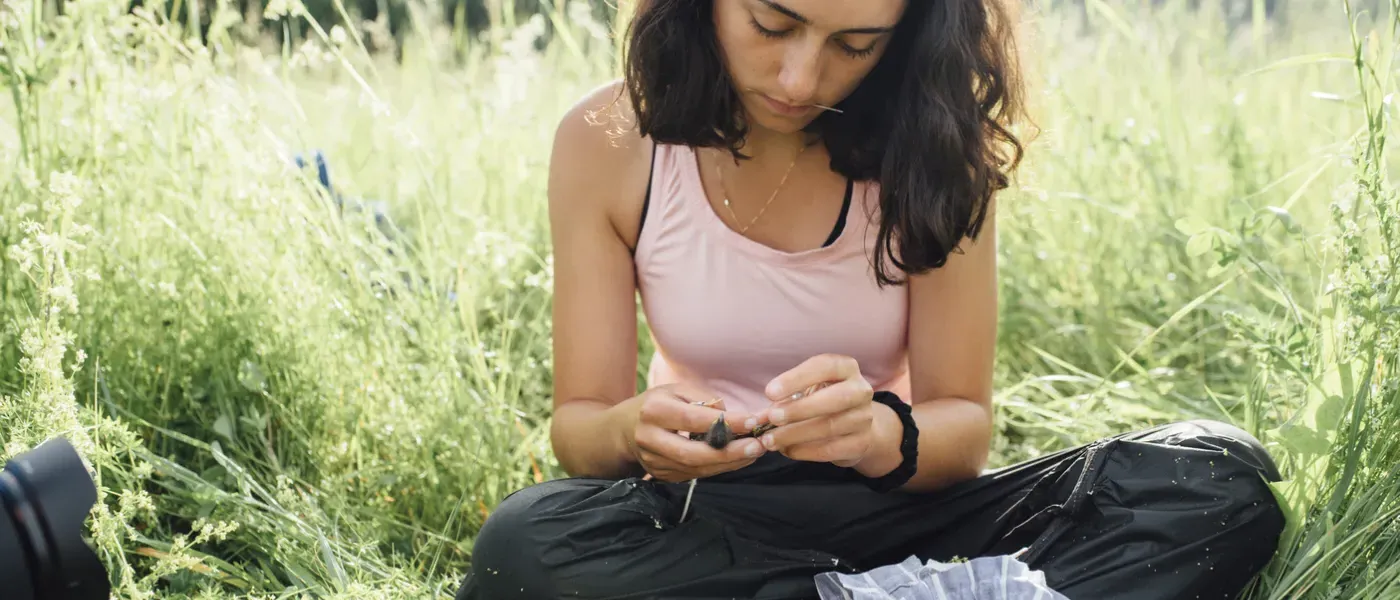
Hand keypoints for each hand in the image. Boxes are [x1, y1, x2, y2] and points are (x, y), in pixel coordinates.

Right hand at [620, 382, 766, 481]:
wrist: (624, 430)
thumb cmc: (657, 404)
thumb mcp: (676, 390)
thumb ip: (705, 399)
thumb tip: (732, 417)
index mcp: (654, 411)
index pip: (693, 419)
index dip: (725, 423)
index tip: (753, 421)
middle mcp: (650, 439)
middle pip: (693, 453)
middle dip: (730, 452)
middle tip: (759, 446)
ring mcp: (654, 462)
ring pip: (696, 469)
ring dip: (730, 463)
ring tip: (755, 452)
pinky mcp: (661, 476)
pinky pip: (695, 475)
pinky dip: (720, 468)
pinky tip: (739, 459)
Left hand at [756, 354, 877, 467]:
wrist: (855, 424)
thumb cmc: (823, 399)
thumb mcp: (807, 390)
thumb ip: (784, 399)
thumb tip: (758, 418)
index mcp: (846, 368)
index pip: (825, 366)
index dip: (796, 378)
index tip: (770, 392)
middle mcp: (860, 390)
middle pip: (834, 398)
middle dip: (799, 409)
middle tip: (772, 418)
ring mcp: (864, 418)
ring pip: (830, 426)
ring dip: (795, 434)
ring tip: (770, 440)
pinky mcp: (861, 443)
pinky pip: (832, 449)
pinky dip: (805, 451)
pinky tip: (787, 450)